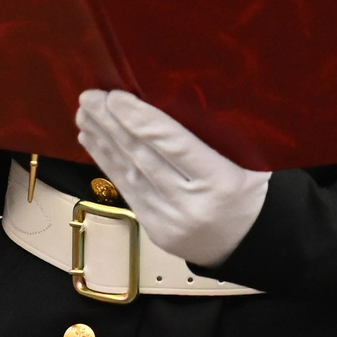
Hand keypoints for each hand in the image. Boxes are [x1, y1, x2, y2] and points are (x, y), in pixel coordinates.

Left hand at [75, 91, 271, 269]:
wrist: (247, 243)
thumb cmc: (248, 190)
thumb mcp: (252, 160)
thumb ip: (220, 133)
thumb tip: (178, 92)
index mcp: (222, 182)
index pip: (175, 145)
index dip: (142, 120)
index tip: (116, 96)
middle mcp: (192, 204)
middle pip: (144, 157)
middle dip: (112, 124)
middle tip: (90, 97)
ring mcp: (169, 221)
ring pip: (129, 173)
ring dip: (102, 140)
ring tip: (85, 114)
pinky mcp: (153, 230)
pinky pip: (126, 189)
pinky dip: (107, 162)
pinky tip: (93, 141)